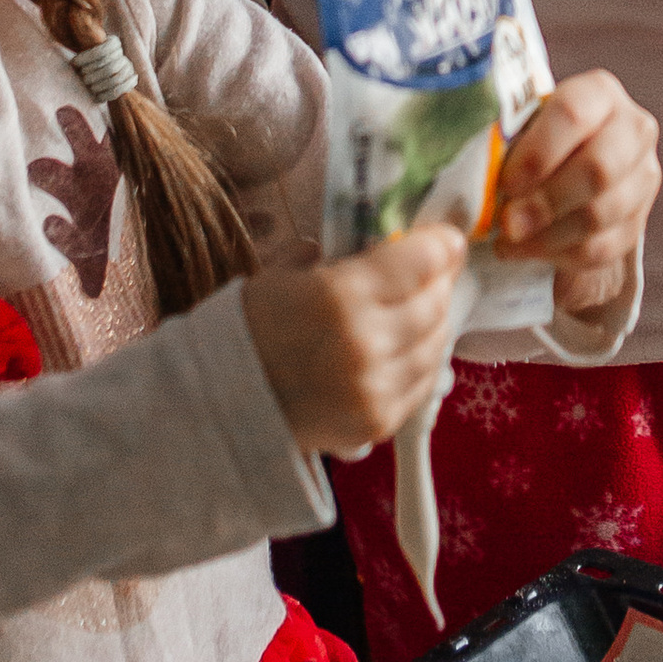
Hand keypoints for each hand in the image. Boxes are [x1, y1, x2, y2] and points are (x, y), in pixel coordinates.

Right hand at [242, 226, 465, 453]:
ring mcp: (375, 388)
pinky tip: (409, 348)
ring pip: (436, 345)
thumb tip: (376, 243)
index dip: (441, 245)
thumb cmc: (245, 331)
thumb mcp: (281, 275)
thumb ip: (333, 256)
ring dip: (434, 322)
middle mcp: (366, 343)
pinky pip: (422, 384)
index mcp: (339, 296)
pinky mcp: (377, 422)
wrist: (215, 405)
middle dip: (439, 282)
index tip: (447, 239)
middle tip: (434, 273)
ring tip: (421, 309)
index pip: (421, 260)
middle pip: (434, 302)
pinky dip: (422, 361)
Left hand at [495, 69, 660, 318]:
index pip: (573, 113)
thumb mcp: (521, 124)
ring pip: (600, 215)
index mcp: (599, 93)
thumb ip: (505, 139)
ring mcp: (642, 178)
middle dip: (545, 202)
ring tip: (509, 241)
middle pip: (598, 169)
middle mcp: (633, 129)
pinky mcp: (637, 222)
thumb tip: (476, 171)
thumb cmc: (534, 137)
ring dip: (547, 236)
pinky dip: (559, 255)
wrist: (568, 162)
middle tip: (507, 223)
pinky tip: (528, 251)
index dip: (537, 152)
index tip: (505, 182)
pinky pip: (602, 248)